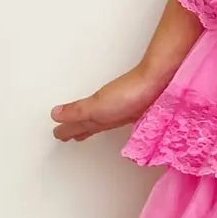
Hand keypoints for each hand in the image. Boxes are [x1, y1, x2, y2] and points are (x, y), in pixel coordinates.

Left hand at [50, 62, 172, 141]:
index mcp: (102, 119)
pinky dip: (108, 112)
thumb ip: (76, 111)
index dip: (67, 130)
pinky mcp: (135, 101)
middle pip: (91, 126)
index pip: (80, 127)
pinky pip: (114, 111)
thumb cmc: (133, 96)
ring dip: (91, 123)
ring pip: (102, 120)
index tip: (58, 134)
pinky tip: (114, 107)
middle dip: (78, 130)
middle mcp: (113, 117)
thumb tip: (56, 116)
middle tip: (67, 133)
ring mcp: (125, 110)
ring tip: (85, 123)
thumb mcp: (97, 105)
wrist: (160, 83)